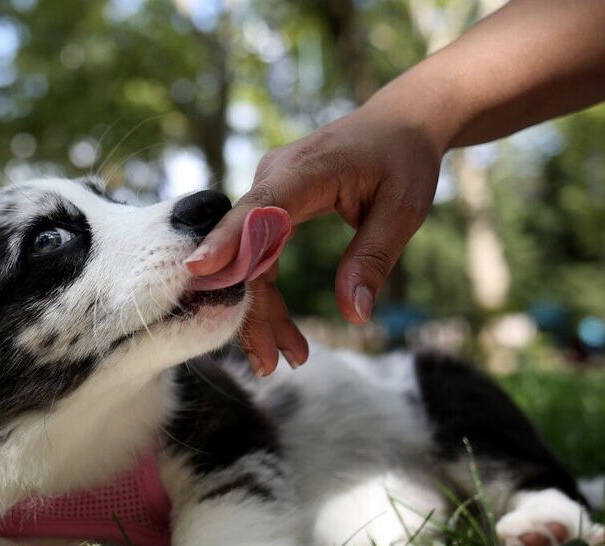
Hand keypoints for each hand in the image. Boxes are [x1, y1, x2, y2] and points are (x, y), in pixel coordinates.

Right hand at [186, 104, 443, 375]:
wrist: (400, 122)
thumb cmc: (404, 160)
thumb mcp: (404, 210)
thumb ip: (373, 258)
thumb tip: (353, 314)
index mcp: (308, 170)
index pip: (260, 209)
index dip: (229, 241)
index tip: (200, 271)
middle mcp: (276, 178)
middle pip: (249, 250)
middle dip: (253, 309)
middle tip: (269, 365)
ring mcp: (270, 192)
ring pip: (252, 261)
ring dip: (262, 312)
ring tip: (285, 361)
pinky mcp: (274, 207)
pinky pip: (261, 256)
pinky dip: (270, 295)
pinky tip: (285, 334)